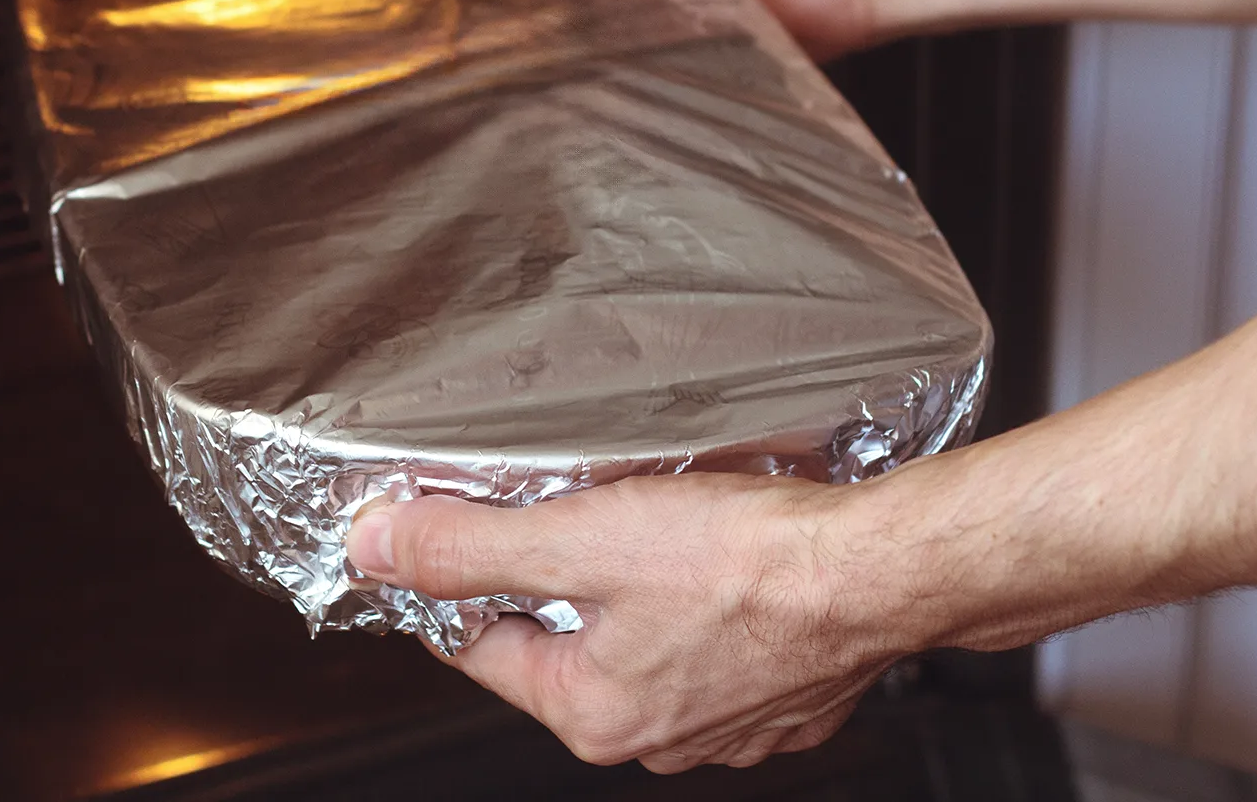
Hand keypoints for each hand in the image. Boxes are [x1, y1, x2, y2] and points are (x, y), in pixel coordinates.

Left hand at [344, 474, 922, 772]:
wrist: (879, 573)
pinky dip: (704, 611)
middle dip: (556, 584)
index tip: (453, 540)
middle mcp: (655, 739)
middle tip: (571, 516)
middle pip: (561, 651)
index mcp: (592, 712)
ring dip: (633, 595)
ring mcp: (725, 727)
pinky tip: (721, 566)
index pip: (481, 648)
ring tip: (654, 531)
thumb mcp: (579, 538)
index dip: (461, 584)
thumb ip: (469, 548)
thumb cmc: (750, 563)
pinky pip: (712, 652)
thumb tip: (378, 548)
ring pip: (641, 650)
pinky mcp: (781, 699)